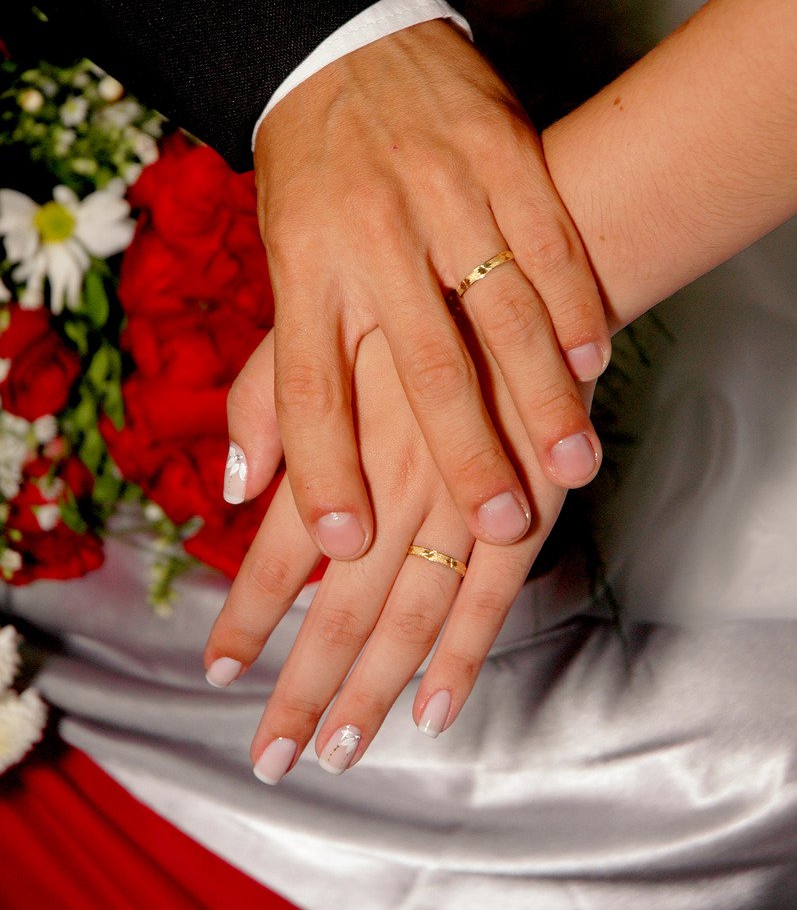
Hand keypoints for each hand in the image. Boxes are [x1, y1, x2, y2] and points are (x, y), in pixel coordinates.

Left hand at [206, 322, 583, 781]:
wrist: (527, 247)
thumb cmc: (410, 284)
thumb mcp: (321, 320)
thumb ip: (268, 402)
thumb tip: (234, 487)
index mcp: (340, 438)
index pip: (277, 554)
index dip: (247, 618)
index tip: (218, 668)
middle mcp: (394, 480)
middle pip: (339, 606)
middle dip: (303, 685)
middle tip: (272, 753)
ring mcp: (464, 496)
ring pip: (410, 616)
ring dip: (373, 690)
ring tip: (338, 750)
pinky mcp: (531, 497)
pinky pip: (493, 596)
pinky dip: (461, 657)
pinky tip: (434, 710)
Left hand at [246, 19, 607, 560]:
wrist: (343, 42)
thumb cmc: (314, 176)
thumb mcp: (279, 263)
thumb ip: (273, 377)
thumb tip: (243, 483)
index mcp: (306, 265)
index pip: (309, 386)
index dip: (325, 467)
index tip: (348, 542)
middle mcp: (371, 233)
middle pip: (421, 361)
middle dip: (463, 449)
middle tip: (498, 525)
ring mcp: (440, 188)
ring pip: (502, 306)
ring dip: (541, 392)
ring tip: (573, 463)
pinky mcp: (498, 150)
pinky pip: (547, 239)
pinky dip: (575, 302)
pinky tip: (595, 358)